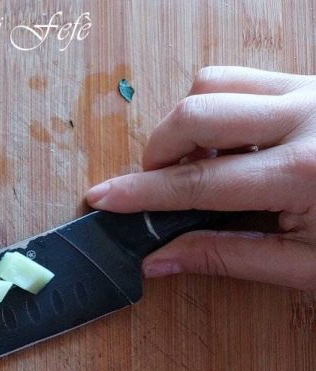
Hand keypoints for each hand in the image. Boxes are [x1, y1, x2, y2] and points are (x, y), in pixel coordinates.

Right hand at [86, 66, 315, 288]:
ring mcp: (315, 91)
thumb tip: (159, 259)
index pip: (197, 183)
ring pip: (217, 81)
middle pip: (197, 111)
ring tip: (202, 164)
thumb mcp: (306, 265)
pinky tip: (237, 146)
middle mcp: (308, 118)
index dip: (141, 194)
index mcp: (305, 173)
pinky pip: (249, 78)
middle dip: (160, 150)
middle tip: (158, 186)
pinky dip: (224, 106)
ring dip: (191, 121)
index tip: (102, 199)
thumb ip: (226, 257)